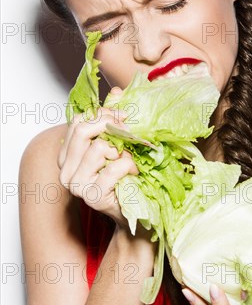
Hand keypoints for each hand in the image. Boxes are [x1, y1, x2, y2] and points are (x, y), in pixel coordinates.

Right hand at [58, 87, 137, 227]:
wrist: (132, 213)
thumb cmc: (123, 180)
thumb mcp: (117, 145)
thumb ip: (113, 120)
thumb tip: (117, 92)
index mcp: (67, 156)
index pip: (76, 122)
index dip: (101, 114)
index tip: (122, 116)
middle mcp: (66, 170)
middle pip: (83, 130)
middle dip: (110, 125)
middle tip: (129, 129)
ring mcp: (76, 184)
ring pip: (98, 147)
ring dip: (122, 152)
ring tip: (130, 162)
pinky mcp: (92, 196)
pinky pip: (114, 167)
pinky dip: (128, 166)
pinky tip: (133, 173)